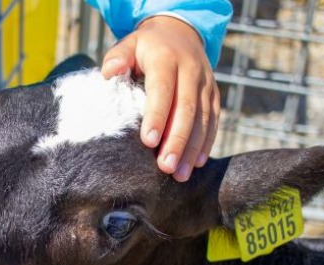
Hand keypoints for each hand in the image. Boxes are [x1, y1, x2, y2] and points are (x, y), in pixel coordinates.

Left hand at [101, 16, 219, 181]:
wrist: (180, 32)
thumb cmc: (146, 47)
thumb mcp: (129, 43)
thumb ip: (118, 56)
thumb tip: (109, 72)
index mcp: (166, 58)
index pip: (163, 89)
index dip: (157, 115)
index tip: (148, 141)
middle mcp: (191, 69)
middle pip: (187, 108)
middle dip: (177, 140)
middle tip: (166, 167)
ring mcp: (206, 83)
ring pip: (203, 119)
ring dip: (192, 149)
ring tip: (180, 174)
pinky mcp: (214, 94)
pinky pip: (213, 121)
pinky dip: (207, 143)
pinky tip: (198, 163)